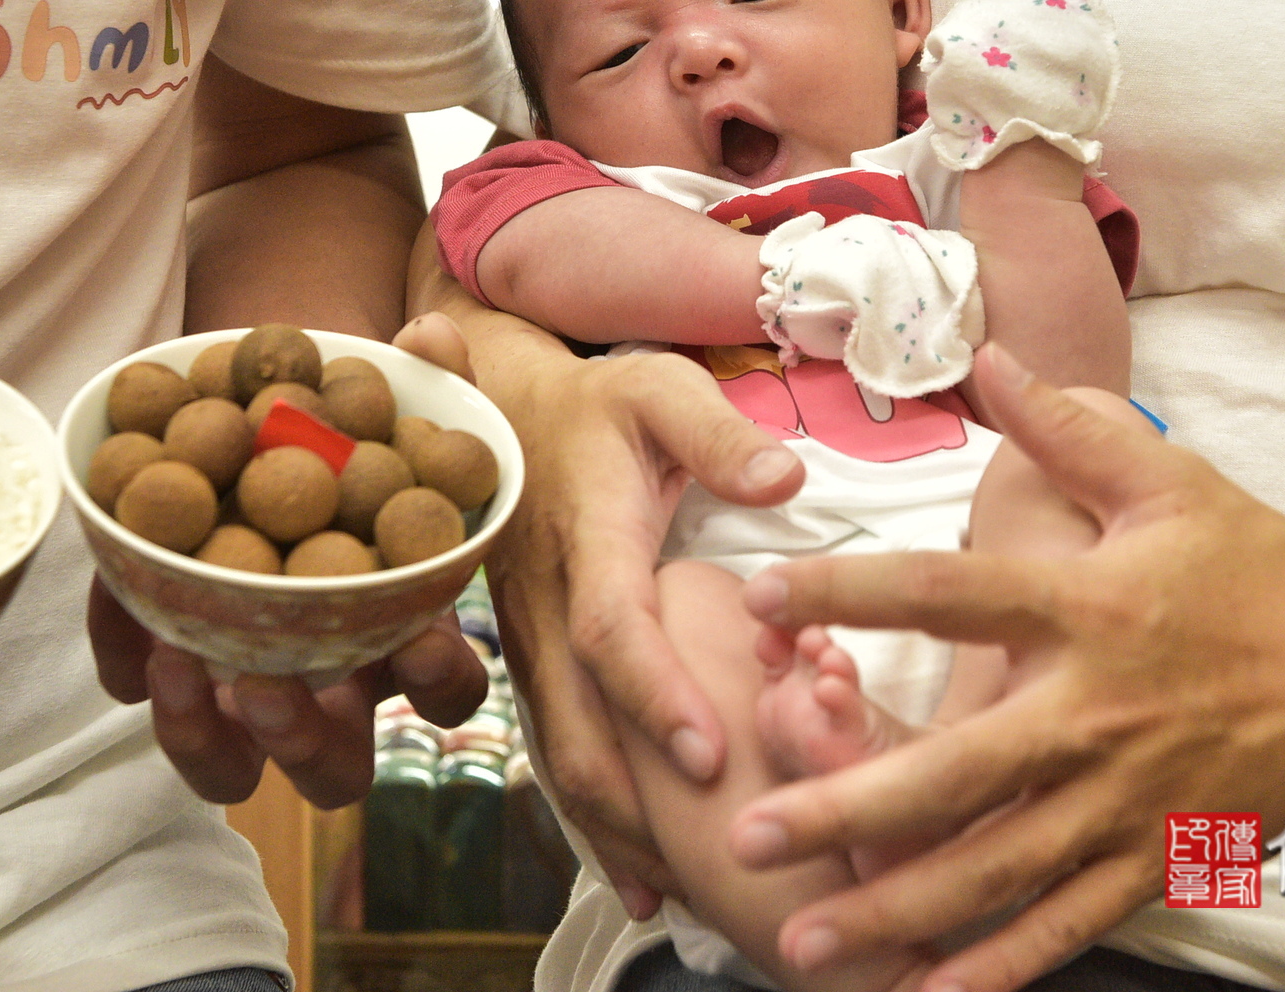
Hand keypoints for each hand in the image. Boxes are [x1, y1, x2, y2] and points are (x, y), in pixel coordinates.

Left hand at [88, 314, 493, 807]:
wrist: (264, 401)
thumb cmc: (350, 413)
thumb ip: (435, 374)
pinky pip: (133, 680)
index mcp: (403, 631)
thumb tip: (430, 343)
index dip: (436, 684)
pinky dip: (122, 647)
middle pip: (331, 768)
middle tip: (264, 686)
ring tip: (175, 663)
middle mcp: (327, 679)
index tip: (419, 648)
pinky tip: (114, 585)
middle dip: (301, 743)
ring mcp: (240, 677)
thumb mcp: (398, 390)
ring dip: (201, 735)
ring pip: (226, 767)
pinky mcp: (161, 649)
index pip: (441, 690)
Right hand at [474, 325, 802, 918]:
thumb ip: (717, 433)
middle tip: (701, 867)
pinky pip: (559, 748)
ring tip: (678, 895)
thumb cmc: (600, 404)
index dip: (654, 695)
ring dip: (613, 827)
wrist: (502, 412)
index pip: (612, 627)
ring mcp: (532, 642)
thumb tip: (783, 478)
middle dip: (631, 802)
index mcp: (588, 538)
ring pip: (561, 751)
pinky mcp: (536, 664)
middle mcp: (548, 604)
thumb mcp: (658, 389)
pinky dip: (596, 816)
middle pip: (576, 721)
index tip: (705, 757)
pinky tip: (639, 875)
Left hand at [728, 345, 1284, 991]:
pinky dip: (994, 969)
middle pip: (954, 770)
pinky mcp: (1156, 863)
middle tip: (750, 829)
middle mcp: (1096, 714)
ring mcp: (1126, 802)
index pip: (950, 595)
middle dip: (846, 806)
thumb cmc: (1264, 573)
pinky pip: (1064, 926)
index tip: (760, 596)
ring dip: (893, 906)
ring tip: (800, 938)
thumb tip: (987, 358)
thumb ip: (1071, 427)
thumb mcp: (1171, 483)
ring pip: (994, 868)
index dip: (850, 591)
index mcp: (1089, 610)